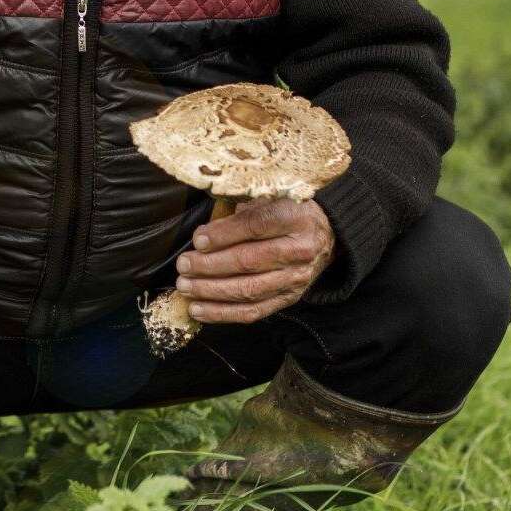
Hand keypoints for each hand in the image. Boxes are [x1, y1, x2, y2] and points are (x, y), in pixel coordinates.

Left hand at [173, 197, 335, 323]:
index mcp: (295, 218)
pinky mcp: (290, 299)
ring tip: (185, 287)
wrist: (326, 235)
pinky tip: (198, 310)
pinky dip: (223, 313)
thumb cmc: (289, 211)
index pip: (257, 225)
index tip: (198, 239)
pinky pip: (253, 311)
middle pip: (249, 261)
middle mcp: (299, 250)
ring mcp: (295, 279)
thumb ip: (243, 210)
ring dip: (211, 291)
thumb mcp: (272, 197)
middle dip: (210, 265)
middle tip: (184, 265)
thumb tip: (205, 234)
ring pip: (248, 290)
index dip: (224, 233)